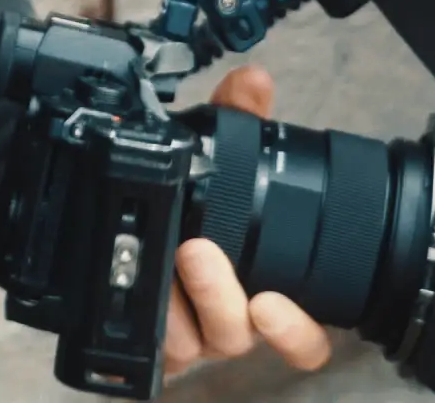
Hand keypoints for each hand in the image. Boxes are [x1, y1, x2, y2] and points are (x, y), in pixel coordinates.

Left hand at [161, 66, 335, 384]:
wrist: (135, 232)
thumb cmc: (195, 209)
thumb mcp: (212, 160)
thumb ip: (234, 120)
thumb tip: (252, 81)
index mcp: (258, 291)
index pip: (299, 335)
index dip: (295, 330)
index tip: (271, 301)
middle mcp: (228, 321)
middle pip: (237, 335)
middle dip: (219, 296)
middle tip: (197, 250)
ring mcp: (186, 332)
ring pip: (189, 342)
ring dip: (180, 300)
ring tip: (171, 253)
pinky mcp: (148, 338)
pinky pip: (155, 353)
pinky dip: (153, 329)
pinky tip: (144, 303)